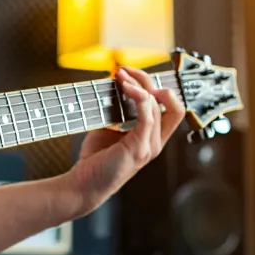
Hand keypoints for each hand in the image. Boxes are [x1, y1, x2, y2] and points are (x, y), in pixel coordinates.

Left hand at [63, 65, 185, 215]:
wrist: (84, 184)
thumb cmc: (96, 159)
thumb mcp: (109, 128)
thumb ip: (117, 109)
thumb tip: (115, 82)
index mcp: (152, 138)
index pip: (171, 107)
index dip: (157, 86)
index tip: (133, 75)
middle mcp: (156, 142)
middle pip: (170, 102)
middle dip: (149, 80)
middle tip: (125, 71)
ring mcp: (150, 146)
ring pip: (158, 105)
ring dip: (139, 84)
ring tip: (120, 76)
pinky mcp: (139, 148)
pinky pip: (148, 116)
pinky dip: (139, 97)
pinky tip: (126, 88)